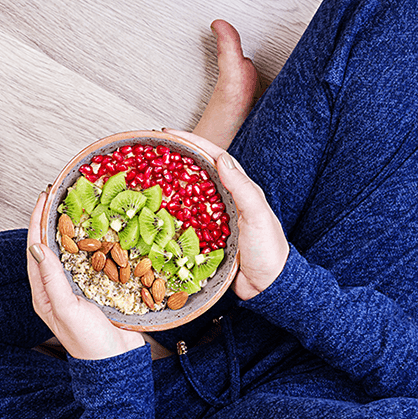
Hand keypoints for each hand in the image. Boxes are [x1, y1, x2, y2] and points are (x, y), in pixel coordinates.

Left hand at [27, 192, 144, 359]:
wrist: (117, 365)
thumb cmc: (88, 342)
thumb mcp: (66, 308)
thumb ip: (52, 278)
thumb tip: (37, 246)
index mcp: (44, 292)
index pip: (36, 248)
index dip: (38, 221)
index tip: (44, 197)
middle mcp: (59, 288)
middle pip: (53, 246)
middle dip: (55, 219)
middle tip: (62, 195)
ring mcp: (80, 288)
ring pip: (74, 251)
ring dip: (76, 229)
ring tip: (82, 206)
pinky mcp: (100, 290)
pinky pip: (95, 261)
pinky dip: (97, 244)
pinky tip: (105, 232)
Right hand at [164, 130, 288, 299]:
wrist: (269, 286)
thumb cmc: (268, 250)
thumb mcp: (257, 215)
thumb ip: (241, 187)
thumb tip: (221, 158)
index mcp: (240, 188)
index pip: (213, 156)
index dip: (192, 142)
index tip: (169, 133)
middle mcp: (226, 199)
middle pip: (198, 170)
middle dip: (176, 157)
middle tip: (153, 148)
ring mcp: (214, 217)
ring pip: (188, 193)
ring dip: (170, 182)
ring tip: (148, 173)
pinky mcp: (206, 235)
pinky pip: (184, 218)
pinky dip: (170, 210)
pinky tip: (155, 209)